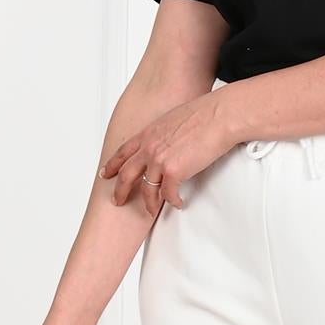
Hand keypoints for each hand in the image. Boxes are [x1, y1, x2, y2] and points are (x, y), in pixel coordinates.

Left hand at [99, 92, 234, 214]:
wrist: (219, 116)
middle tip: (117, 200)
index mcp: (148, 133)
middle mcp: (149, 147)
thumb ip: (163, 133)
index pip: (123, 152)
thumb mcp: (172, 119)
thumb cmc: (204, 114)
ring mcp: (160, 160)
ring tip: (150, 210)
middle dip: (119, 191)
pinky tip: (178, 203)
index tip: (105, 174)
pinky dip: (173, 201)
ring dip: (148, 203)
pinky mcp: (174, 171)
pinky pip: (168, 194)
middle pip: (126, 174)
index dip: (112, 165)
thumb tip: (166, 143)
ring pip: (146, 190)